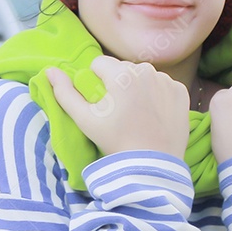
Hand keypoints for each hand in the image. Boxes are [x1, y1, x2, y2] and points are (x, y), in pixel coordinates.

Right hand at [46, 55, 191, 157]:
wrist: (152, 167)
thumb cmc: (115, 142)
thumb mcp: (84, 120)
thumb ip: (65, 93)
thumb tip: (50, 71)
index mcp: (121, 74)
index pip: (100, 63)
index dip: (95, 82)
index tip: (101, 104)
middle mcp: (146, 70)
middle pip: (122, 69)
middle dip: (118, 84)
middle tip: (119, 112)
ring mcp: (167, 80)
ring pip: (143, 76)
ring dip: (138, 88)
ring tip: (137, 114)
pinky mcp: (181, 92)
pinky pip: (163, 86)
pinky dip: (157, 96)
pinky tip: (154, 115)